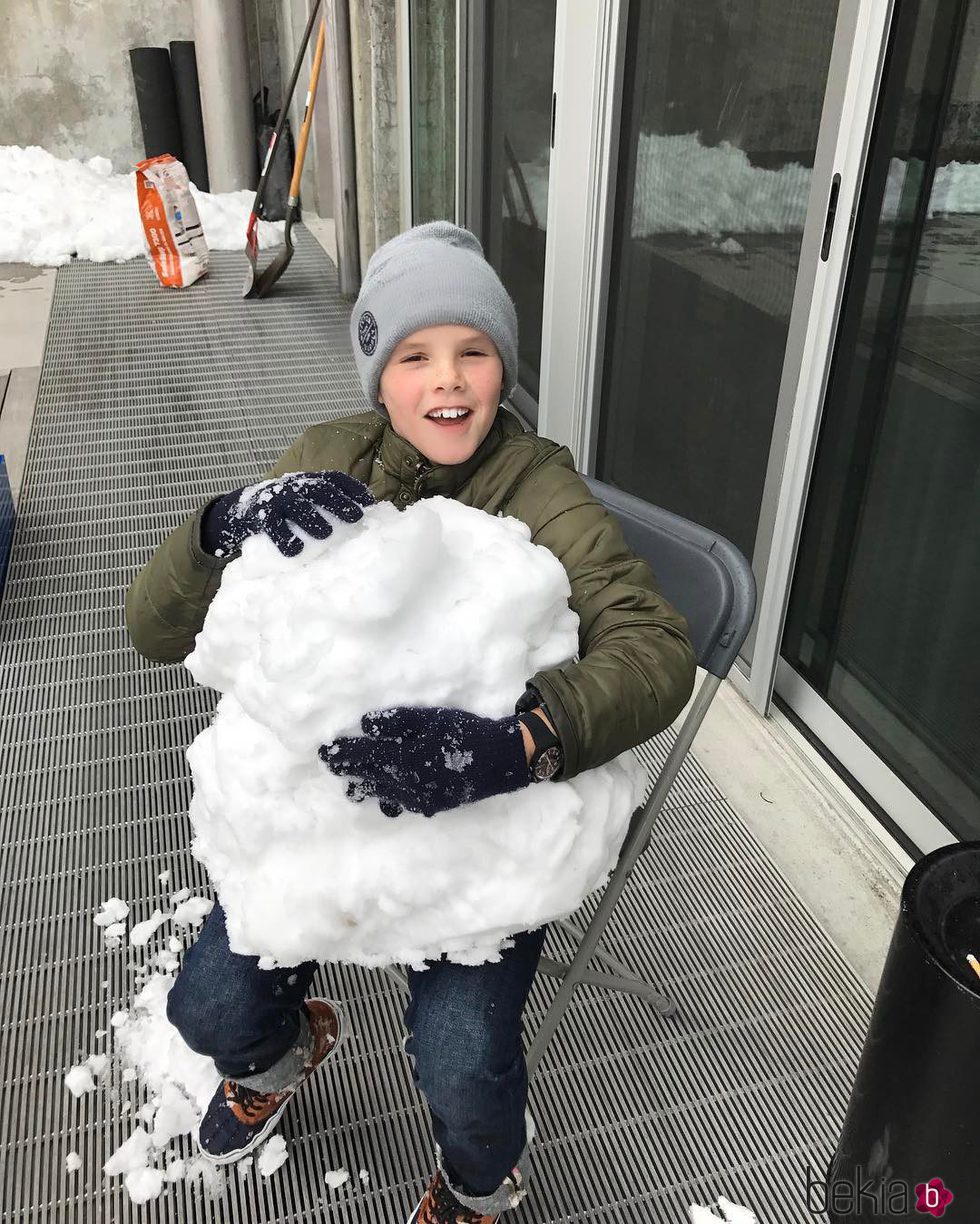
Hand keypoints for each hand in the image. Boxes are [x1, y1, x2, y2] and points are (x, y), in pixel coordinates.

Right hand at [201, 471, 374, 557]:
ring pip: (297, 506)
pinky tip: (295, 551)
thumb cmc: (283, 509)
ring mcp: (277, 499)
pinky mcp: (260, 515)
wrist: (241, 509)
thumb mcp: (303, 501)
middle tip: (356, 516)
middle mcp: (293, 486)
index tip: (369, 501)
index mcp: (307, 481)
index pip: (333, 479)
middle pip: (318, 489)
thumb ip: (323, 506)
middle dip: (338, 502)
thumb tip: (358, 520)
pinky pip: (273, 526)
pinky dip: (284, 538)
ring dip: (312, 519)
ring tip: (326, 534)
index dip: (351, 488)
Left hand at [319, 706, 532, 817]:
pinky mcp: (430, 805)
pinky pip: (401, 803)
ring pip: (382, 795)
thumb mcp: (430, 719)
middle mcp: (403, 784)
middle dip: (348, 771)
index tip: (324, 750)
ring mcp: (417, 799)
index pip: (361, 757)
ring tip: (353, 786)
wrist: (499, 761)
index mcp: (400, 760)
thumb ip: (396, 722)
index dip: (341, 753)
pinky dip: (389, 796)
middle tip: (331, 765)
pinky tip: (388, 793)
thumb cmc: (464, 733)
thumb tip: (365, 725)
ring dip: (365, 787)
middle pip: (367, 778)